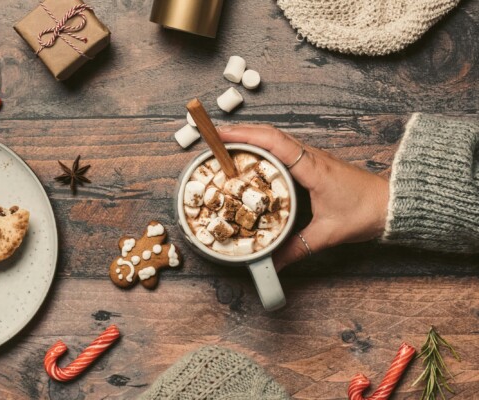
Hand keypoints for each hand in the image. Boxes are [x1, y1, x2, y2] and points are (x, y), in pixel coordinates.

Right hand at [218, 124, 388, 270]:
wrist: (393, 203)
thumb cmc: (365, 212)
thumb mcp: (327, 233)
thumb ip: (297, 249)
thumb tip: (271, 264)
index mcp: (312, 167)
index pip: (275, 142)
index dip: (246, 135)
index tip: (221, 135)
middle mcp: (310, 156)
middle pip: (269, 134)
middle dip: (239, 132)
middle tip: (212, 138)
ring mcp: (311, 157)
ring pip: (275, 138)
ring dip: (250, 137)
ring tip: (224, 145)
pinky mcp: (312, 163)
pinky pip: (282, 148)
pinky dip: (262, 147)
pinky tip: (251, 157)